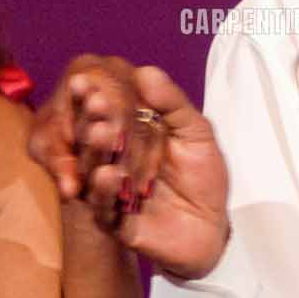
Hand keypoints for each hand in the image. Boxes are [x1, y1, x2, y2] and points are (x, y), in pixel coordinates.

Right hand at [26, 56, 231, 278]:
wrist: (212, 226)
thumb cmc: (202, 175)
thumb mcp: (196, 133)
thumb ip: (172, 104)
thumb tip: (146, 71)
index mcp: (126, 135)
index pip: (105, 113)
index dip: (95, 96)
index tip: (86, 80)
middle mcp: (112, 160)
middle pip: (94, 139)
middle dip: (92, 119)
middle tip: (94, 101)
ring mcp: (110, 191)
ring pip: (94, 171)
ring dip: (96, 151)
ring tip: (100, 132)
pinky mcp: (115, 221)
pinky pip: (104, 207)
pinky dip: (105, 191)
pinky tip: (109, 174)